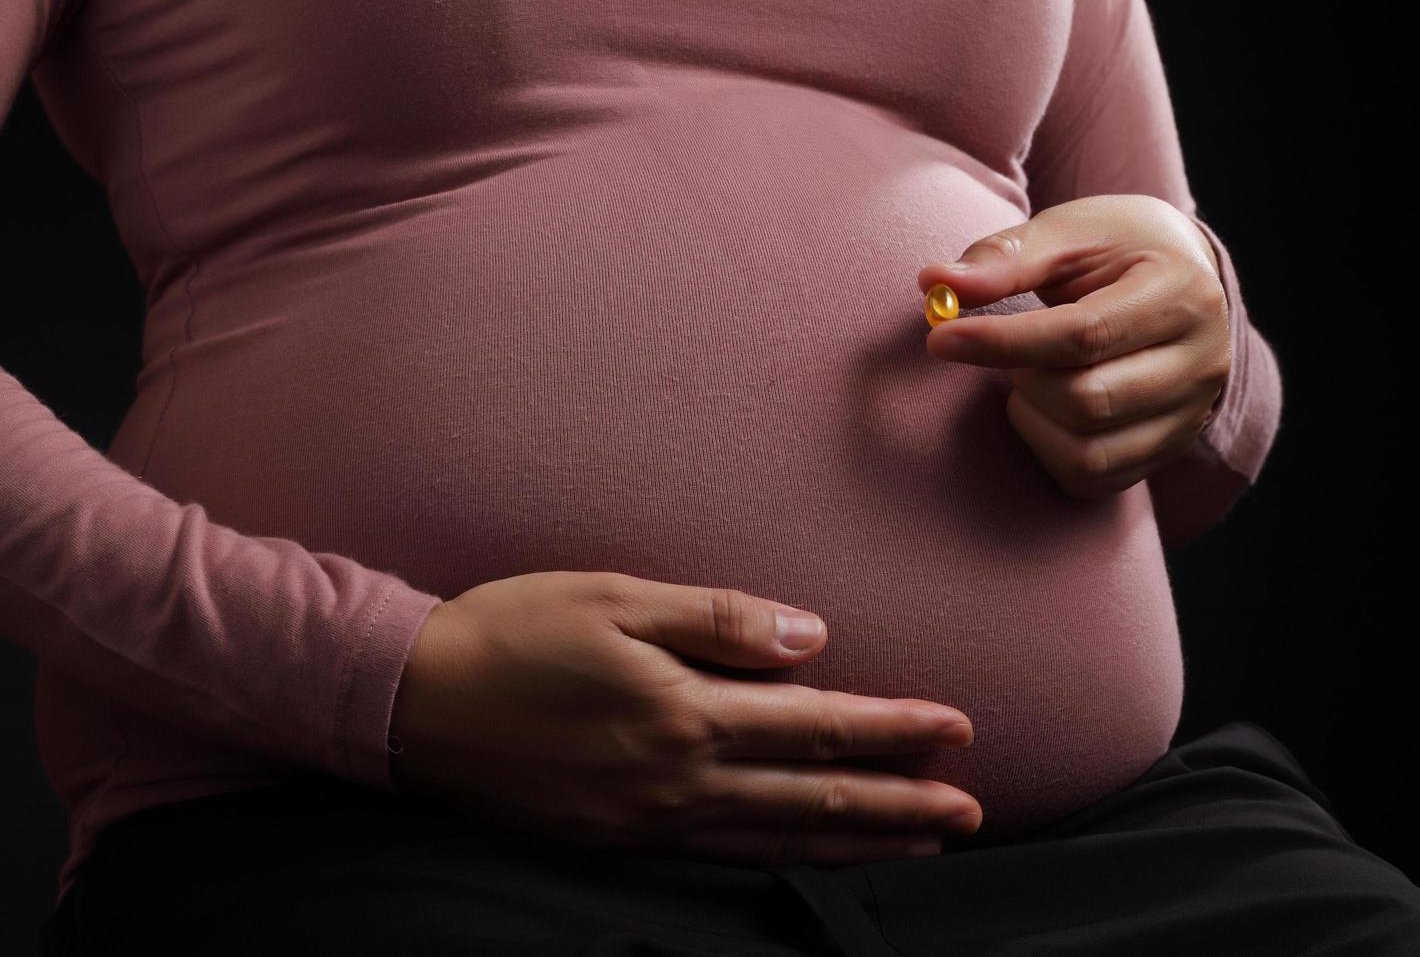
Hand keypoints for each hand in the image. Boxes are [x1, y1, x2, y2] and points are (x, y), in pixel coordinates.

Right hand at [388, 570, 982, 866]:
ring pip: (778, 840)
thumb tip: (810, 639)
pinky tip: (809, 857)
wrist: (410, 703)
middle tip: (969, 810)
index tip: (958, 731)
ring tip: (920, 844)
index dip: (895, 731)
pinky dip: (784, 860)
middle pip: (815, 798)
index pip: (818, 727)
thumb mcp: (615, 599)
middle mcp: (679, 780)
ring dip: (858, 843)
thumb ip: (716, 620)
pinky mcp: (619, 841)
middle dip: (901, 802)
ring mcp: (649, 822)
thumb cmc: (512, 633)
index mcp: (685, 713)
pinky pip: (724, 856)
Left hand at [918, 193, 1230, 498]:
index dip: (1003, 342)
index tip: (940, 339)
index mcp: (1183, 295)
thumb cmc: (1114, 251)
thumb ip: (1004, 259)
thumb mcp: (1066, 234)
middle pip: (1086, 400)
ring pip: (1087, 451)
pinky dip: (1047, 446)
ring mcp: (1190, 416)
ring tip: (1030, 371)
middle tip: (1004, 345)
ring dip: (1032, 414)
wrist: (1179, 280)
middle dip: (1021, 375)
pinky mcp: (1167, 451)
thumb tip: (935, 283)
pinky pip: (1091, 477)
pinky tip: (1045, 404)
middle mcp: (1202, 364)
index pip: (1084, 334)